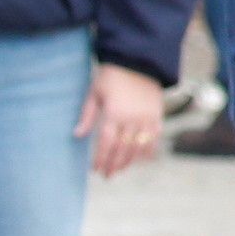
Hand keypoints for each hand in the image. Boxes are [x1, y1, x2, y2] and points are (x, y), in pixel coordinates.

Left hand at [79, 63, 166, 178]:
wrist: (138, 60)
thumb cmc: (111, 76)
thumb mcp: (94, 93)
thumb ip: (87, 115)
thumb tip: (76, 134)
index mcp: (114, 114)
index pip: (106, 143)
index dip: (100, 158)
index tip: (95, 169)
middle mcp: (132, 119)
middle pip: (122, 149)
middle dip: (113, 164)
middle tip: (107, 175)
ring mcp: (147, 119)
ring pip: (139, 147)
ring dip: (129, 161)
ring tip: (120, 169)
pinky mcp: (157, 116)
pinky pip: (153, 139)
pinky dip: (147, 151)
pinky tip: (140, 158)